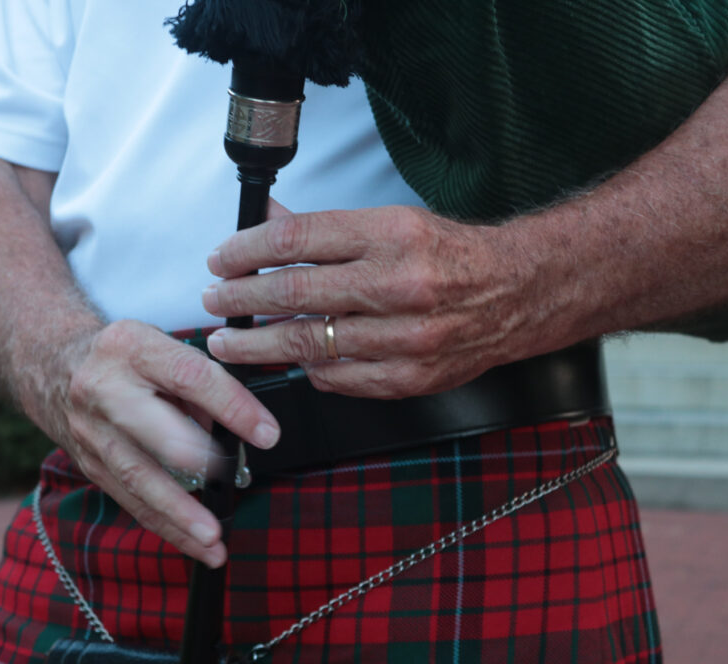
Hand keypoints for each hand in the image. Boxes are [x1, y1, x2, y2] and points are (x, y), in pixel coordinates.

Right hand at [37, 320, 280, 567]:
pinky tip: (195, 545)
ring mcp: (92, 432)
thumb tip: (242, 428)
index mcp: (131, 348)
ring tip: (213, 538)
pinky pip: (131, 501)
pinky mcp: (90, 465)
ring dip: (179, 513)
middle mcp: (105, 390)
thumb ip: (199, 382)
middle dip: (195, 459)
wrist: (52, 367)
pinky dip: (166, 526)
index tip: (266, 433)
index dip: (231, 405)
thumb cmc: (123, 356)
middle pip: (151, 429)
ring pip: (138, 478)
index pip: (188, 376)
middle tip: (229, 479)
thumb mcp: (158, 345)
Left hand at [201, 203, 546, 398]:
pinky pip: (336, 377)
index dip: (246, 250)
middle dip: (238, 299)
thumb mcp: (391, 222)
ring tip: (227, 341)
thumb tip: (266, 222)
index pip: (296, 239)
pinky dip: (306, 368)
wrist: (516, 293)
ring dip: (256, 342)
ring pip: (306, 341)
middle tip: (211, 303)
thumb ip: (326, 229)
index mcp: (391, 234)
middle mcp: (398, 283)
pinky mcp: (409, 376)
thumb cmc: (448, 254)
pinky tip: (288, 359)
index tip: (220, 260)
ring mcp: (404, 335)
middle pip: (293, 291)